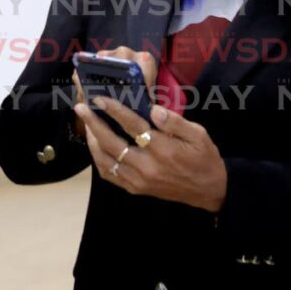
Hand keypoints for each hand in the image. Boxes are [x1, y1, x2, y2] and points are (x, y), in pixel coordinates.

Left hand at [73, 49, 226, 212]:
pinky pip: (110, 174)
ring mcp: (139, 180)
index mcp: (164, 150)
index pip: (133, 126)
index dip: (114, 110)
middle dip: (94, 124)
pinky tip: (95, 146)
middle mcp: (148, 167)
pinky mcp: (135, 189)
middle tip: (81, 107)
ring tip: (86, 124)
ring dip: (92, 141)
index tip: (100, 98)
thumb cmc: (203, 158)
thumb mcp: (198, 134)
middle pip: (112, 143)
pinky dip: (98, 159)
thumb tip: (153, 109)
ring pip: (106, 160)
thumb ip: (175, 121)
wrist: (209, 190)